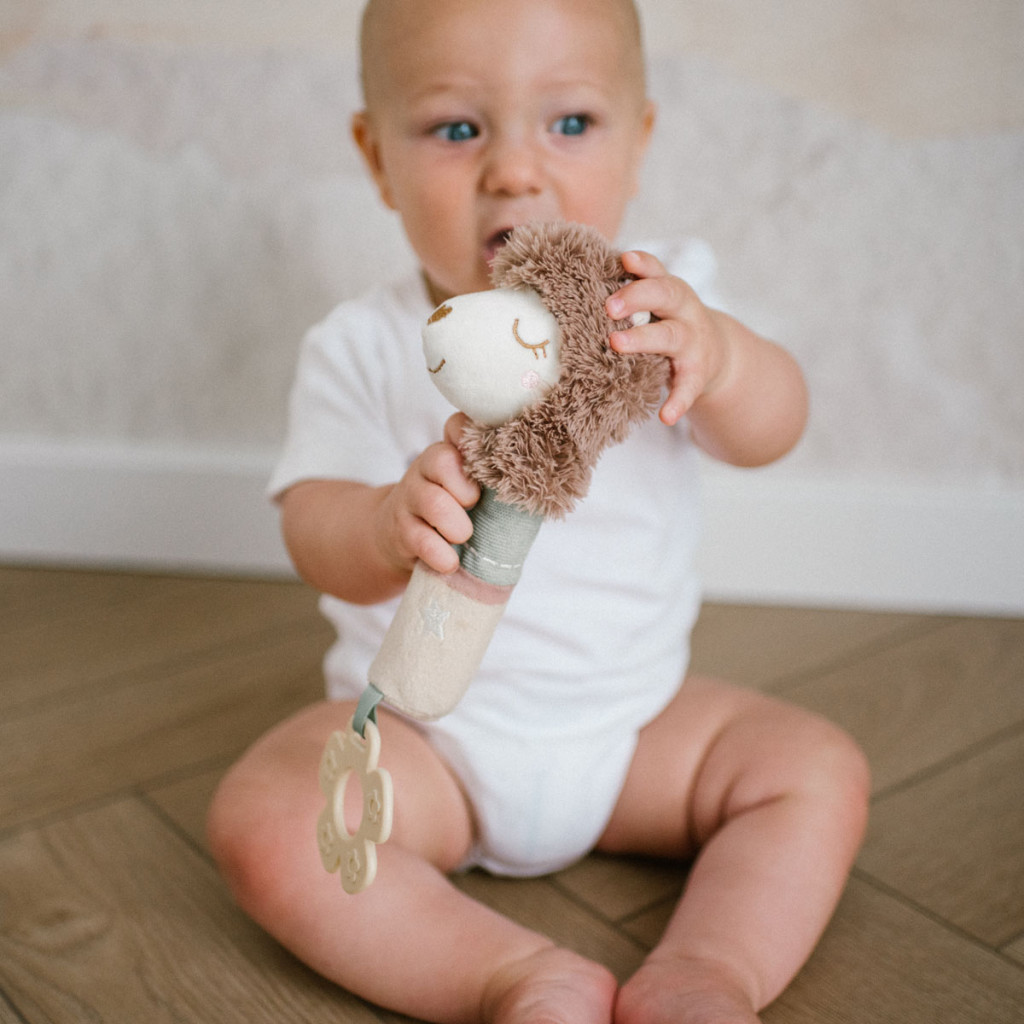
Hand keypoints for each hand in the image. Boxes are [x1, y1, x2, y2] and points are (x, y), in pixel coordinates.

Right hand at [375, 413, 480, 575]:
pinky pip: (420, 539)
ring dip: (456, 525)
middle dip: (466, 489)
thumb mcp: (470, 490)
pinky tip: (450, 561)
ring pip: (432, 502)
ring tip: (464, 537)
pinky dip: (440, 554)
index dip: (472, 439)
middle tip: (474, 506)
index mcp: (448, 454)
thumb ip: (496, 482)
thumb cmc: (451, 511)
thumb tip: (543, 485)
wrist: (400, 537)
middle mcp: (425, 468)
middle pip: (442, 460)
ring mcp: (410, 498)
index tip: (491, 464)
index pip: (457, 427)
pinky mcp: (399, 529)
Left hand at [605, 250, 729, 426]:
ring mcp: (694, 342)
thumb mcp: (657, 304)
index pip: (657, 271)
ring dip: (645, 339)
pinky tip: (666, 415)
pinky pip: (688, 387)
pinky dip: (678, 401)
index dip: (642, 264)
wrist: (716, 352)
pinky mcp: (698, 374)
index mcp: (670, 291)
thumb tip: (575, 285)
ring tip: (617, 345)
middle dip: (638, 296)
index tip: (624, 258)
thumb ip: (629, 294)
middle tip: (609, 306)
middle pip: (666, 295)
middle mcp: (684, 311)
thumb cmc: (669, 322)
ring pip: (672, 336)